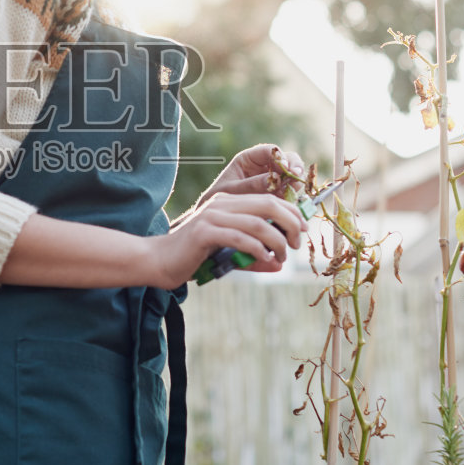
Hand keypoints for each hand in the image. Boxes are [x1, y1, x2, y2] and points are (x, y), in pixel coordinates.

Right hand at [146, 190, 307, 291]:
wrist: (159, 261)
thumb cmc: (193, 257)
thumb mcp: (228, 255)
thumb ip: (252, 257)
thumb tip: (278, 265)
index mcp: (228, 203)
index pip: (268, 199)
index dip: (291, 212)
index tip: (304, 229)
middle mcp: (222, 204)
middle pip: (268, 204)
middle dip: (290, 223)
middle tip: (297, 243)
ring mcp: (212, 217)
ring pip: (257, 223)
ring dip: (276, 241)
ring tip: (282, 256)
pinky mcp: (204, 233)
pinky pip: (239, 238)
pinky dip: (257, 249)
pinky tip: (264, 258)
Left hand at [193, 143, 304, 207]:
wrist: (217, 218)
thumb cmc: (218, 199)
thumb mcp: (231, 190)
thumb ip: (252, 185)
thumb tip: (276, 179)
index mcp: (249, 159)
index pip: (270, 150)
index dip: (280, 156)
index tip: (285, 167)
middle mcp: (264, 167)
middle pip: (288, 159)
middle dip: (295, 167)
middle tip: (296, 176)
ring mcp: (274, 180)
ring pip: (294, 175)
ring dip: (296, 183)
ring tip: (291, 193)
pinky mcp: (279, 194)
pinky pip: (292, 192)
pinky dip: (294, 197)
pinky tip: (289, 204)